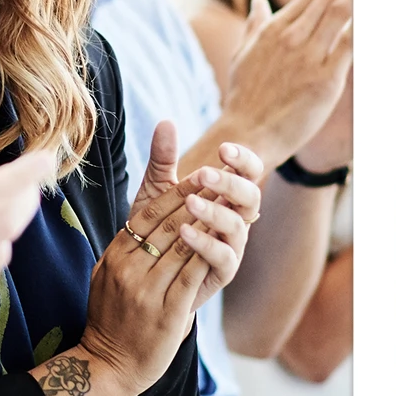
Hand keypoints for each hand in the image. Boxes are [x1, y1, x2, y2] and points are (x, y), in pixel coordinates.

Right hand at [79, 124, 257, 392]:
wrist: (108, 364)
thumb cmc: (111, 317)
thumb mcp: (107, 274)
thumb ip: (126, 246)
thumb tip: (145, 219)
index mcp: (115, 256)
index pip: (148, 214)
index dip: (176, 193)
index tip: (198, 176)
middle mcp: (128, 269)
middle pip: (167, 225)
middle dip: (197, 201)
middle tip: (221, 181)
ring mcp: (146, 291)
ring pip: (182, 247)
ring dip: (207, 223)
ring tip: (228, 205)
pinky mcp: (166, 313)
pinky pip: (191, 276)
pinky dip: (208, 255)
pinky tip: (224, 241)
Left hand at [126, 125, 262, 310]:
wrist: (145, 274)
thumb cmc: (156, 229)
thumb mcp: (156, 191)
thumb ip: (163, 159)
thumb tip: (166, 121)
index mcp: (226, 196)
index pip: (249, 173)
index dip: (244, 160)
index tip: (225, 149)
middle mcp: (235, 219)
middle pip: (251, 197)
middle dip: (231, 184)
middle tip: (205, 173)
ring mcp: (231, 246)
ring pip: (238, 227)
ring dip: (215, 212)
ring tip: (189, 202)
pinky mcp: (221, 272)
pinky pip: (224, 257)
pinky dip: (206, 243)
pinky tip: (184, 232)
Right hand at [220, 0, 352, 167]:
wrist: (246, 135)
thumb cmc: (244, 100)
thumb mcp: (242, 55)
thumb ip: (253, 25)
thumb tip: (257, 2)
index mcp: (273, 29)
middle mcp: (290, 37)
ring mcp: (307, 56)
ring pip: (341, 10)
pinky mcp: (325, 78)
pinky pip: (350, 43)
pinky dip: (365, 25)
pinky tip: (377, 17)